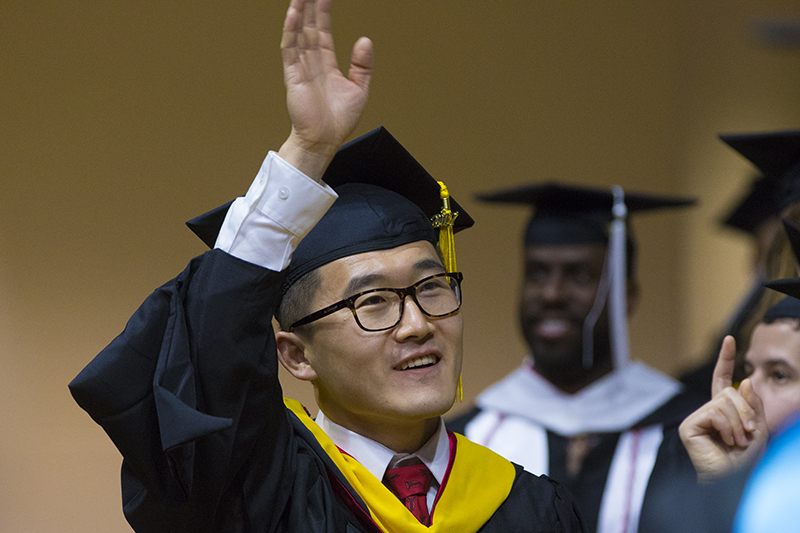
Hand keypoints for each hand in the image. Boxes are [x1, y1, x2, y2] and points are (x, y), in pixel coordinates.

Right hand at [278, 0, 373, 178]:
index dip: (323, 13)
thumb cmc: (338, 122)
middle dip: (309, 6)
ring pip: (298, 33)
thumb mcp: (360, 89)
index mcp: (326, 65)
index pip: (322, 32)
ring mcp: (300, 68)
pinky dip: (290, 30)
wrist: (324, 141)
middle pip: (308, 27)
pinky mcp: (293, 76)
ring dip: (299, 12)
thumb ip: (363, 65)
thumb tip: (365, 39)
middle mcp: (312, 64)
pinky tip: (293, 14)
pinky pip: (290, 49)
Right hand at [679, 336, 768, 481]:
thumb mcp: (759, 428)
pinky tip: (727, 441)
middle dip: (746, 412)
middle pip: (729, 392)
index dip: (726, 359)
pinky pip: (714, 412)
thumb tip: (743, 380)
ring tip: (738, 441)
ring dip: (739, 422)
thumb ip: (753, 404)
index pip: (723, 380)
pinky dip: (728, 427)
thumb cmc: (747, 462)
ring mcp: (697, 418)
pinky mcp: (690, 426)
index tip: (729, 339)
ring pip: (724, 402)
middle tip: (749, 433)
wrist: (734, 481)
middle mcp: (708, 412)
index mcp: (724, 411)